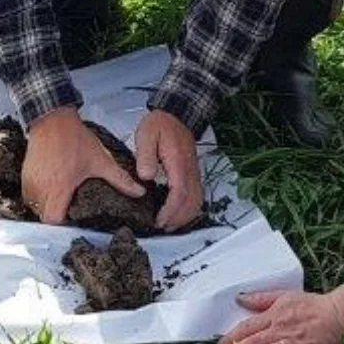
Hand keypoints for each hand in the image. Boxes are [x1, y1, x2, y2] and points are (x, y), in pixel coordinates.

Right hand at [23, 106, 144, 223]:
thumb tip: (139, 191)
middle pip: (43, 216)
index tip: (72, 219)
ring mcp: (31, 181)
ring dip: (46, 207)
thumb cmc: (74, 139)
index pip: (53, 220)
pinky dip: (38, 196)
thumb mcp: (101, 160)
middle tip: (68, 209)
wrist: (53, 119)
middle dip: (55, 216)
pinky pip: (28, 195)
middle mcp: (42, 186)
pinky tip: (51, 188)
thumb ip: (120, 179)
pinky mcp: (25, 175)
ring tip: (60, 198)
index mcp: (59, 186)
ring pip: (34, 206)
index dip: (62, 224)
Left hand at [134, 110, 202, 230]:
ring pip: (197, 200)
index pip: (179, 191)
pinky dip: (190, 209)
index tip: (159, 220)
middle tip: (162, 227)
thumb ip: (145, 155)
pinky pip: (197, 196)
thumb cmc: (159, 125)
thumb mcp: (146, 135)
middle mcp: (189, 169)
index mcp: (178, 161)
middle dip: (178, 218)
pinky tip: (178, 214)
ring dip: (185, 216)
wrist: (175, 116)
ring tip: (169, 225)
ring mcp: (194, 172)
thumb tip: (146, 176)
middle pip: (192, 201)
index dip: (171, 209)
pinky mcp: (193, 174)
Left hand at [217, 290, 343, 343]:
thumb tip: (241, 298)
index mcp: (273, 316)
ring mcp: (289, 343)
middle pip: (252, 342)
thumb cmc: (311, 305)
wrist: (336, 314)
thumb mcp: (284, 296)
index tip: (221, 342)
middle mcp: (278, 331)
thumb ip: (262, 298)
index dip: (230, 336)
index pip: (246, 328)